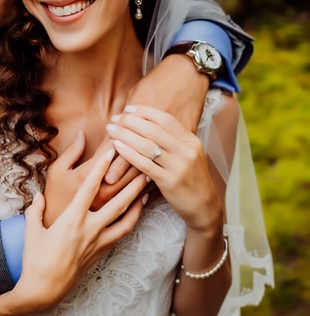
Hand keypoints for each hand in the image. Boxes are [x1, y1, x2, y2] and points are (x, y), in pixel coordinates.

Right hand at [13, 144, 148, 313]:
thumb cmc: (34, 259)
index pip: (90, 187)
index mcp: (71, 219)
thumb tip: (39, 197)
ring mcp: (97, 243)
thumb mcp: (31, 230)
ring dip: (138, 204)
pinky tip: (136, 214)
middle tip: (145, 168)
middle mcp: (89, 229)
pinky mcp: (101, 254)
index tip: (111, 152)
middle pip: (117, 202)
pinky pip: (121, 234)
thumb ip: (35, 210)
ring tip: (147, 190)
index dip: (101, 168)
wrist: (43, 290)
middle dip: (132, 184)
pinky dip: (131, 221)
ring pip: (126, 220)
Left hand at [102, 55, 209, 188]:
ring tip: (111, 129)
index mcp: (192, 141)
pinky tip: (117, 146)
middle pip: (154, 129)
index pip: (166, 119)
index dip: (144, 111)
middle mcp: (187, 151)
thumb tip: (146, 122)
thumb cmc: (190, 178)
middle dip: (131, 121)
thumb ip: (173, 140)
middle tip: (115, 118)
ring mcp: (179, 167)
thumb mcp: (189, 155)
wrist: (204, 207)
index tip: (128, 108)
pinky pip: (144, 164)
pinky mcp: (170, 182)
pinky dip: (128, 153)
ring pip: (147, 145)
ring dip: (125, 134)